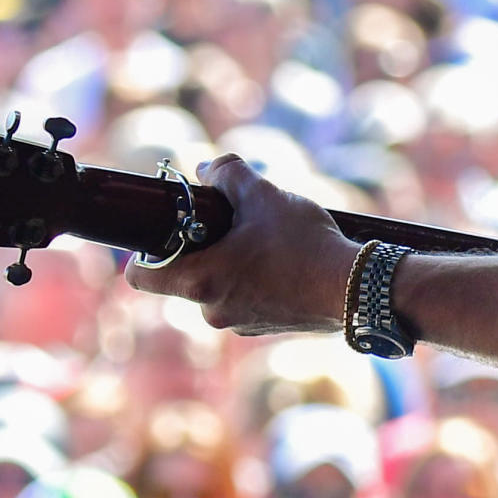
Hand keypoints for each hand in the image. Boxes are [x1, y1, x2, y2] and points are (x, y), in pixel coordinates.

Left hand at [128, 155, 359, 334]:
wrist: (357, 288)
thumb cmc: (304, 244)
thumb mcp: (264, 195)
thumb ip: (227, 173)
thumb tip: (205, 169)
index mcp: (200, 281)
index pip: (140, 276)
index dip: (144, 250)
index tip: (167, 230)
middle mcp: (213, 311)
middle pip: (185, 276)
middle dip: (202, 247)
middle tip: (230, 222)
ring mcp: (240, 325)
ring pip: (219, 287)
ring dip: (232, 263)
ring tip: (267, 239)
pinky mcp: (266, 328)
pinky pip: (246, 299)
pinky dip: (256, 280)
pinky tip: (286, 260)